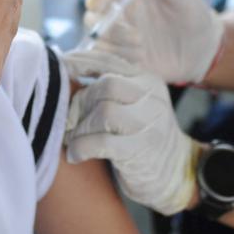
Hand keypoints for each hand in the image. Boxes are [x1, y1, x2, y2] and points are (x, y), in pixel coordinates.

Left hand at [63, 50, 195, 215]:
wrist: (172, 173)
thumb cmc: (140, 137)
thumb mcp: (132, 105)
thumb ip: (110, 88)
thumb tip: (69, 75)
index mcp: (147, 80)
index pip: (110, 61)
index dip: (82, 63)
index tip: (62, 69)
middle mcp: (152, 98)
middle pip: (106, 86)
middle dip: (81, 103)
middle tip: (70, 121)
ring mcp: (150, 123)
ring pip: (104, 112)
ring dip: (80, 128)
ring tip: (72, 139)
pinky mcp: (142, 150)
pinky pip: (103, 142)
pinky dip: (82, 148)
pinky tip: (76, 155)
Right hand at [85, 0, 223, 83]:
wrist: (204, 49)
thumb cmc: (192, 14)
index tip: (101, 3)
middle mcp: (120, 15)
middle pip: (94, 18)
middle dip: (107, 26)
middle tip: (135, 34)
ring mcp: (121, 38)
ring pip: (100, 41)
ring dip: (117, 45)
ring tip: (143, 47)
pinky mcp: (126, 58)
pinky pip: (110, 60)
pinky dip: (121, 60)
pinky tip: (142, 59)